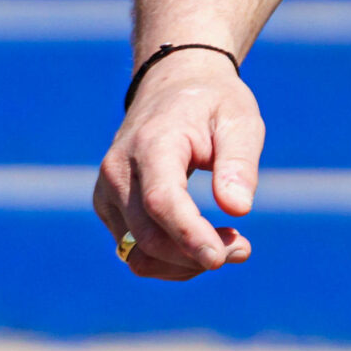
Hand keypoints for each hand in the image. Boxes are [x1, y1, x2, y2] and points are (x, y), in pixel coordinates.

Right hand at [93, 49, 260, 278]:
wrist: (172, 86)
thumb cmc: (212, 103)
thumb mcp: (239, 119)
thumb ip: (239, 162)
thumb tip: (239, 209)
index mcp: (152, 143)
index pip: (162, 201)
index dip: (189, 236)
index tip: (220, 259)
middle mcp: (119, 170)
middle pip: (149, 236)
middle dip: (197, 254)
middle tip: (243, 248)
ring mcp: (107, 192)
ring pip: (138, 253)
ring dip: (184, 264)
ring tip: (229, 246)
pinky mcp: (109, 208)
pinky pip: (134, 250)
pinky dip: (170, 259)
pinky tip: (202, 243)